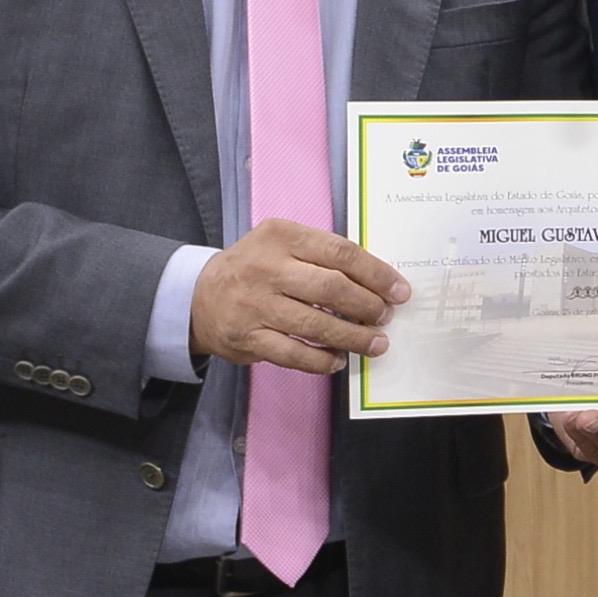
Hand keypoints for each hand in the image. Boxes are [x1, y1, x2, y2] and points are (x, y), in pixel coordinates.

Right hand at [189, 220, 408, 374]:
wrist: (198, 296)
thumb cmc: (255, 268)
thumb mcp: (282, 244)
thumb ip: (322, 254)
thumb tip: (376, 281)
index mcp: (282, 237)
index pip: (341, 253)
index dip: (377, 274)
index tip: (399, 291)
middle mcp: (266, 268)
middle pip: (332, 288)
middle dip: (368, 306)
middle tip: (385, 317)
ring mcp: (255, 305)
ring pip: (316, 324)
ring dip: (353, 337)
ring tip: (375, 343)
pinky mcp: (247, 337)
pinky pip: (293, 354)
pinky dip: (321, 360)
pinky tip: (338, 359)